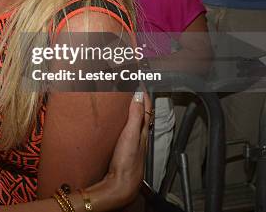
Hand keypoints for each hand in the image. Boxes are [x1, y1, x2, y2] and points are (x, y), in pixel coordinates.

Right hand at [103, 90, 151, 204]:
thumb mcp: (130, 135)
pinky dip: (125, 120)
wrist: (120, 184)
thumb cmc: (127, 161)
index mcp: (143, 130)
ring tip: (125, 99)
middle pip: (142, 113)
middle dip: (138, 99)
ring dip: (132, 109)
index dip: (143, 94)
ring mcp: (133, 142)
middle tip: (132, 86)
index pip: (146, 107)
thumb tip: (138, 96)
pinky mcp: (125, 147)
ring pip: (135, 121)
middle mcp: (140, 135)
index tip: (138, 81)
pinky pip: (127, 128)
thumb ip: (135, 116)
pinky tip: (119, 122)